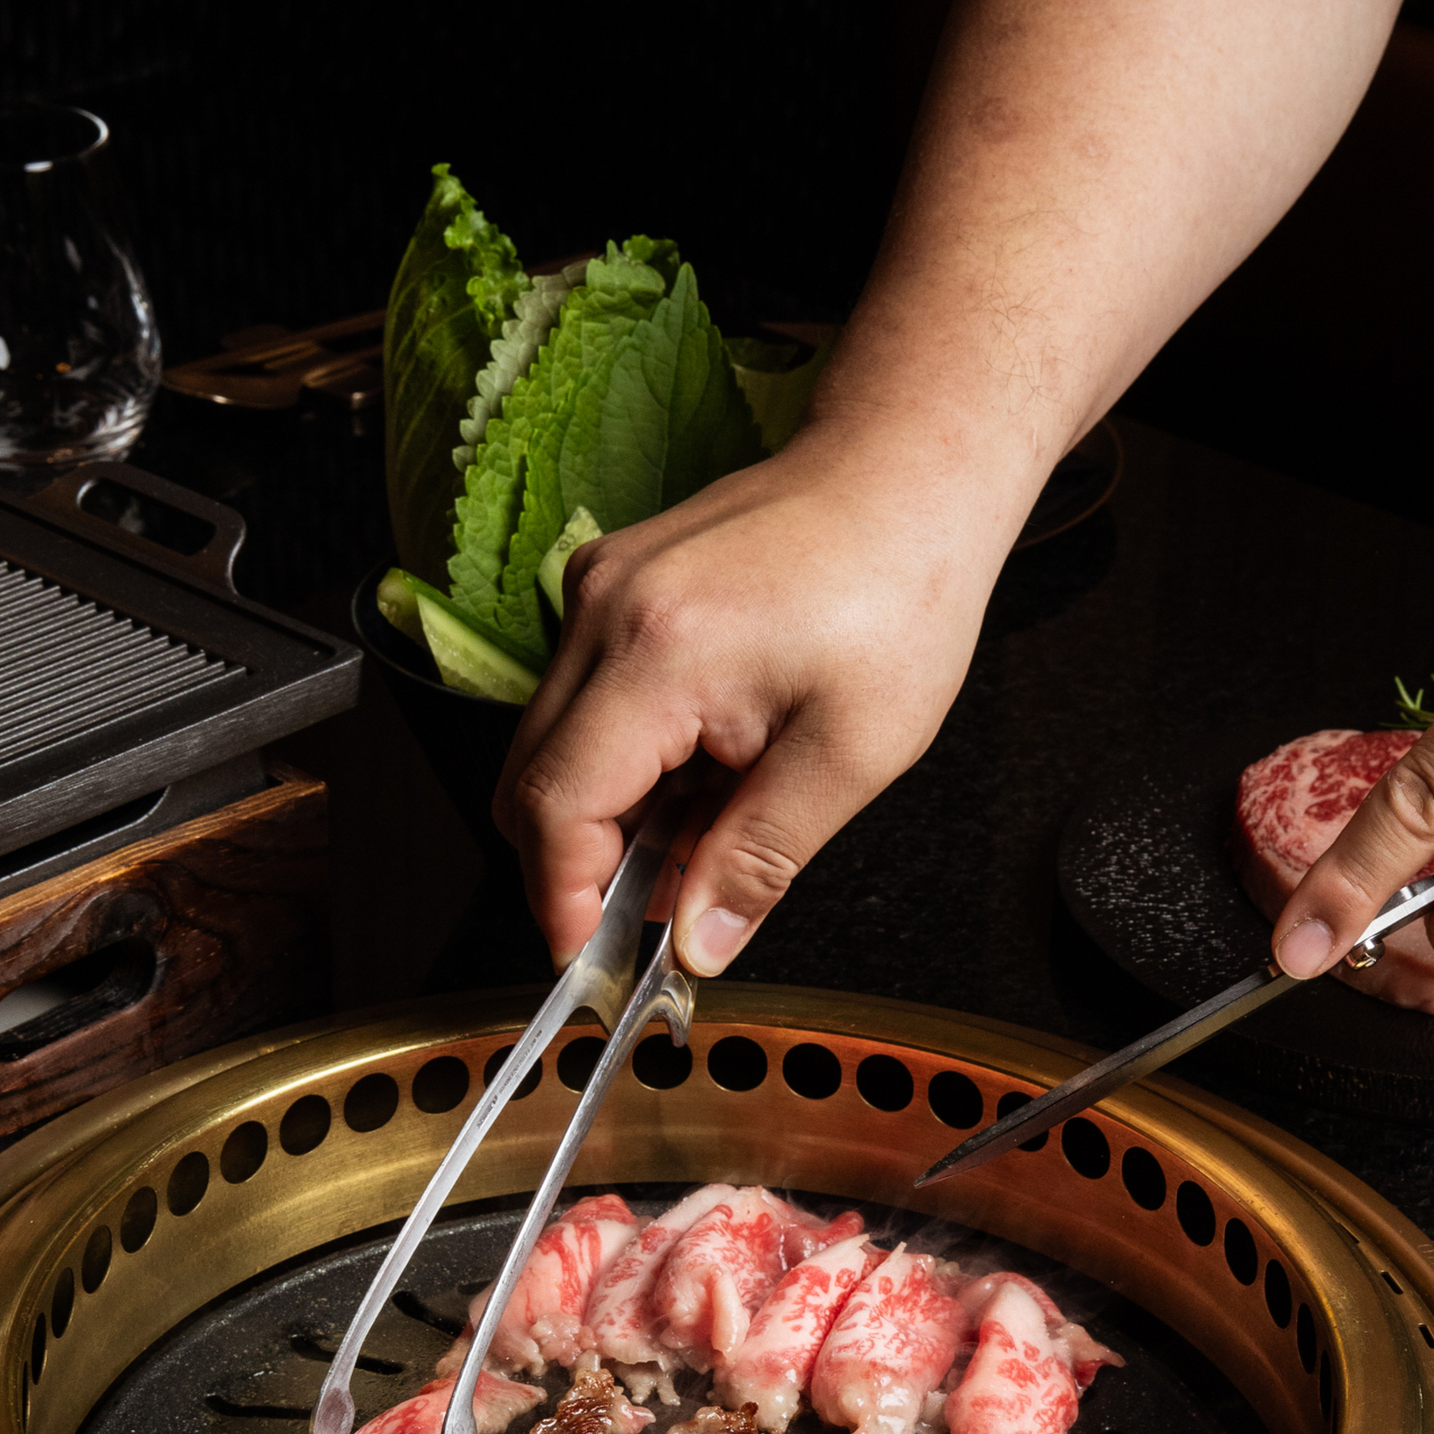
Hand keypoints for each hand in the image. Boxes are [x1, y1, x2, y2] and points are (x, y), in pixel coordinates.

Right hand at [493, 428, 1003, 976]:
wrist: (904, 473)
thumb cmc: (899, 590)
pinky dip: (626, 762)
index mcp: (657, 654)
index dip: (563, 901)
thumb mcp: (851, 756)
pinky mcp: (610, 588)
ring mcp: (597, 592)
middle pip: (529, 784)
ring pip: (552, 749)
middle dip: (582, 868)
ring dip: (612, 815)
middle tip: (666, 910)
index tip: (593, 960)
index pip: (556, 808)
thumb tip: (697, 946)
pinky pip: (583, 705)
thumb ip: (760, 861)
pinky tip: (706, 769)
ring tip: (711, 825)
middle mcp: (602, 613)